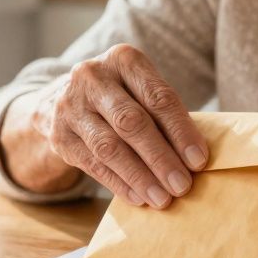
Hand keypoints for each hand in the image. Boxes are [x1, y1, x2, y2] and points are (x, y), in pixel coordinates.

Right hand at [31, 44, 208, 207]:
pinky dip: (119, 183)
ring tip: (162, 198)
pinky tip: (139, 197)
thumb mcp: (140, 90)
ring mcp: (71, 106)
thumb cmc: (121, 97)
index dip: (180, 131)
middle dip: (161, 158)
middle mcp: (92, 77)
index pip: (158, 97)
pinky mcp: (59, 135)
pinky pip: (93, 164)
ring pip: (109, 147)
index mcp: (123, 59)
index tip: (198, 160)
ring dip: (140, 176)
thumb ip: (164, 115)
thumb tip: (195, 159)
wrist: (63, 99)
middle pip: (132, 122)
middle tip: (183, 185)